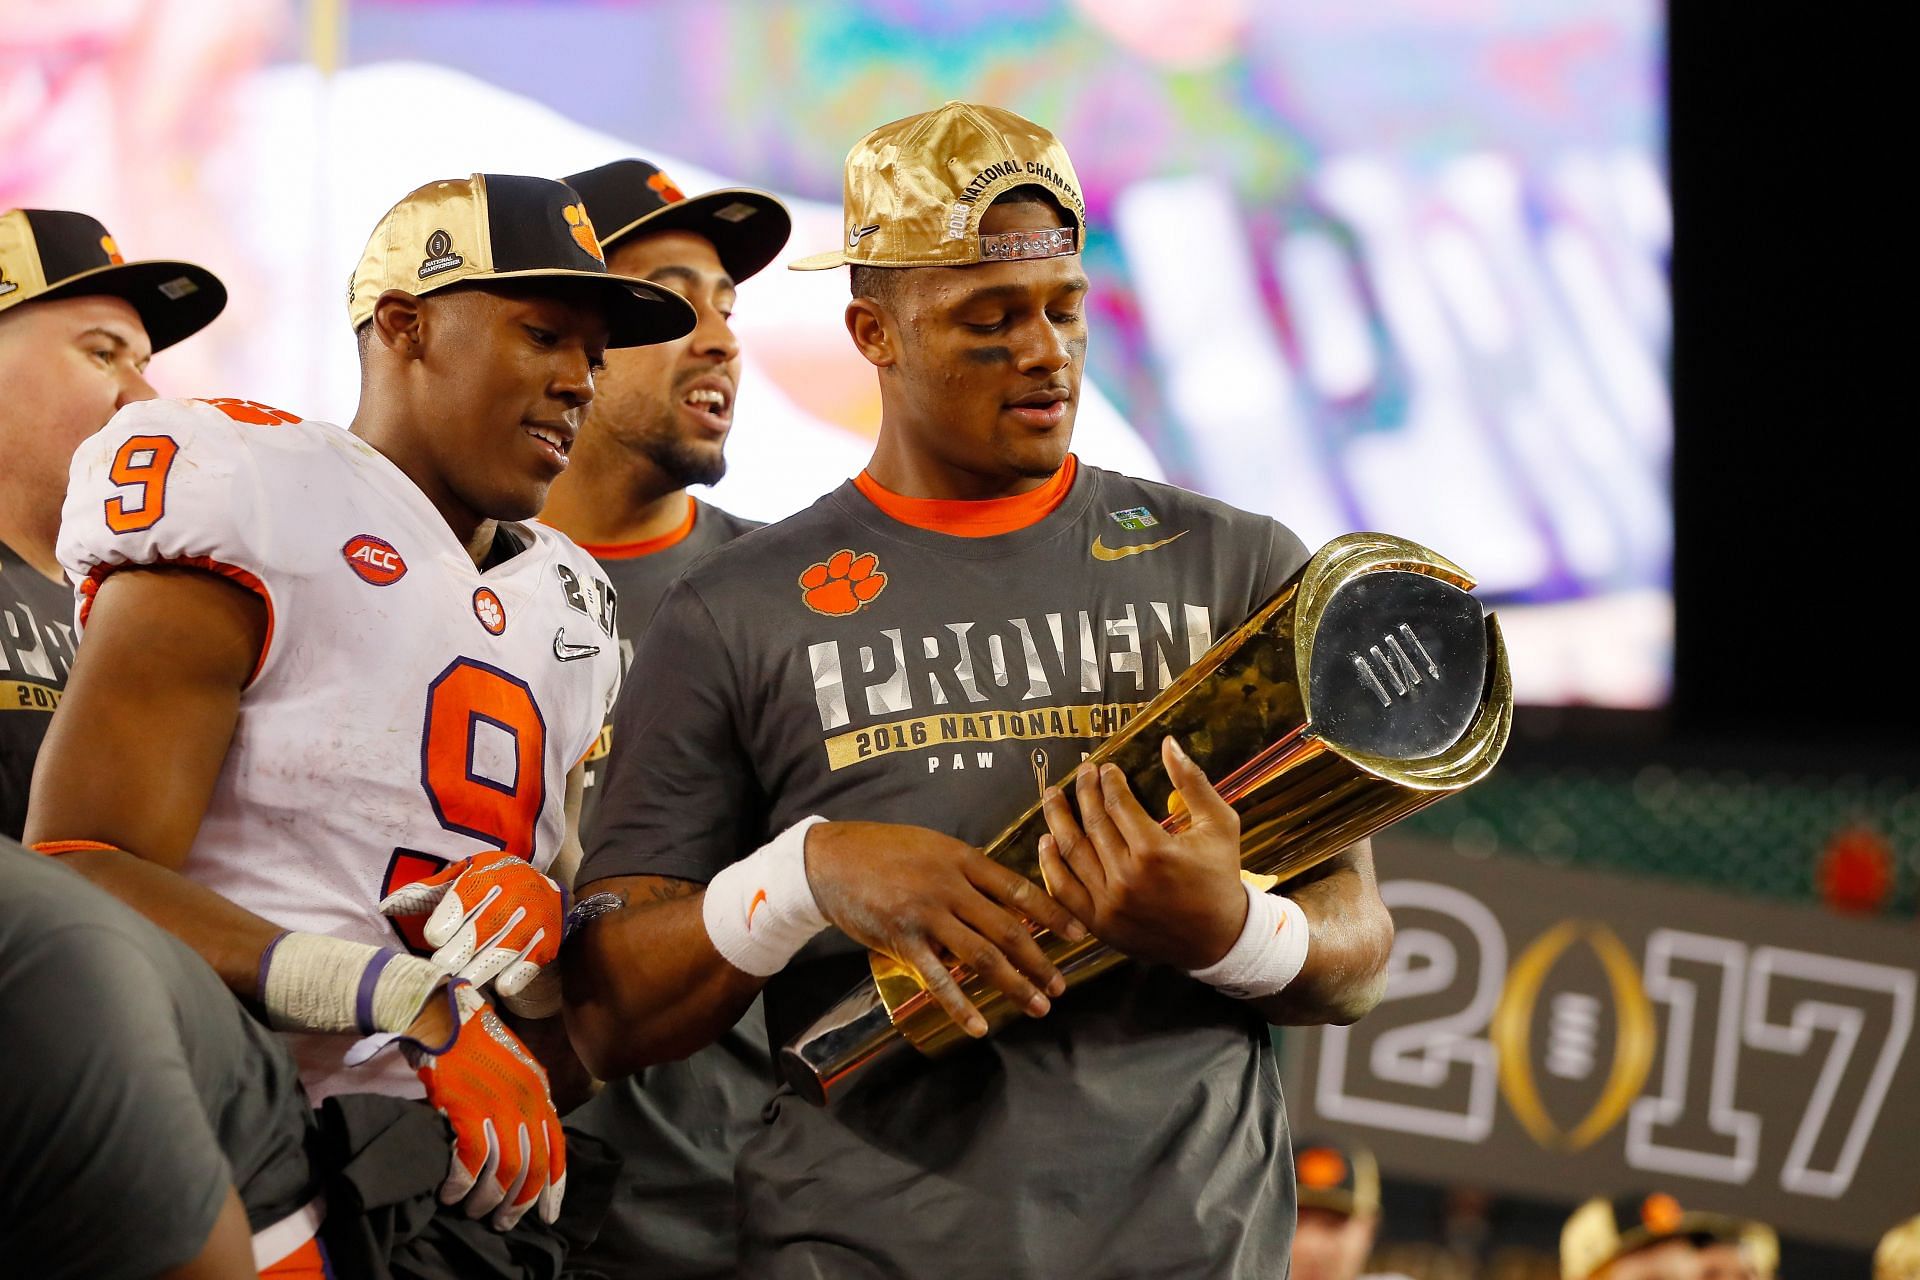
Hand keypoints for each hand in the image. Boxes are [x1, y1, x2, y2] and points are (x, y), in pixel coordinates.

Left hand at [380, 855, 562, 1016]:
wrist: (542, 886)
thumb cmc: (491, 884)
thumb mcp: (462, 876)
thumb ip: (427, 891)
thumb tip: (386, 906)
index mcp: (488, 875)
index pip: (465, 899)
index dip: (448, 921)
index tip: (434, 938)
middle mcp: (514, 894)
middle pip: (484, 927)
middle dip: (459, 950)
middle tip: (439, 969)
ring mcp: (534, 919)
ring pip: (506, 948)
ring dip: (481, 968)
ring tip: (460, 983)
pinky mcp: (547, 941)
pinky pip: (531, 962)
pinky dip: (516, 975)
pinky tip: (501, 986)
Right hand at [403, 982, 565, 1229]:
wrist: (440, 1014)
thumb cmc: (471, 1042)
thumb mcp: (512, 1069)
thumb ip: (522, 1102)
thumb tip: (526, 1142)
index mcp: (539, 1091)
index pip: (557, 1147)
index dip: (554, 1186)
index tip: (548, 1215)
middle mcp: (526, 1099)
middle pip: (534, 1166)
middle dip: (520, 1202)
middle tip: (503, 1223)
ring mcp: (498, 1103)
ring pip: (505, 1169)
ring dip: (488, 1199)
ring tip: (474, 1211)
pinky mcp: (467, 1106)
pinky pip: (470, 1160)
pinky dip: (461, 1183)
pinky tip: (452, 1194)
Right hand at [803, 821, 1087, 1036]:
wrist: (830, 860)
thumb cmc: (884, 850)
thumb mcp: (934, 846)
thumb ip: (968, 870)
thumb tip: (1006, 897)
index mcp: (962, 860)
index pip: (1019, 889)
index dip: (1053, 914)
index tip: (1079, 934)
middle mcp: (950, 887)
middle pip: (1007, 929)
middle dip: (1040, 961)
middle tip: (1060, 986)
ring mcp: (926, 915)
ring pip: (981, 955)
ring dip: (1015, 984)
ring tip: (1038, 1005)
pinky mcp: (902, 940)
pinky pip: (938, 978)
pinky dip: (960, 1004)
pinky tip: (979, 1024)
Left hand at [1036, 736, 1247, 969]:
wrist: (1219, 939)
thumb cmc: (1219, 877)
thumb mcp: (1218, 824)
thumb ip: (1192, 782)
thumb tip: (1168, 743)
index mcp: (1155, 851)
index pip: (1117, 803)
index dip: (1108, 781)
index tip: (1105, 769)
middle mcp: (1126, 877)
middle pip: (1093, 823)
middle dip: (1084, 791)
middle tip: (1082, 772)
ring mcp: (1109, 903)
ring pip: (1072, 852)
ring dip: (1058, 819)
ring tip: (1052, 796)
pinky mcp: (1099, 923)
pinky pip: (1064, 890)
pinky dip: (1050, 865)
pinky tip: (1046, 841)